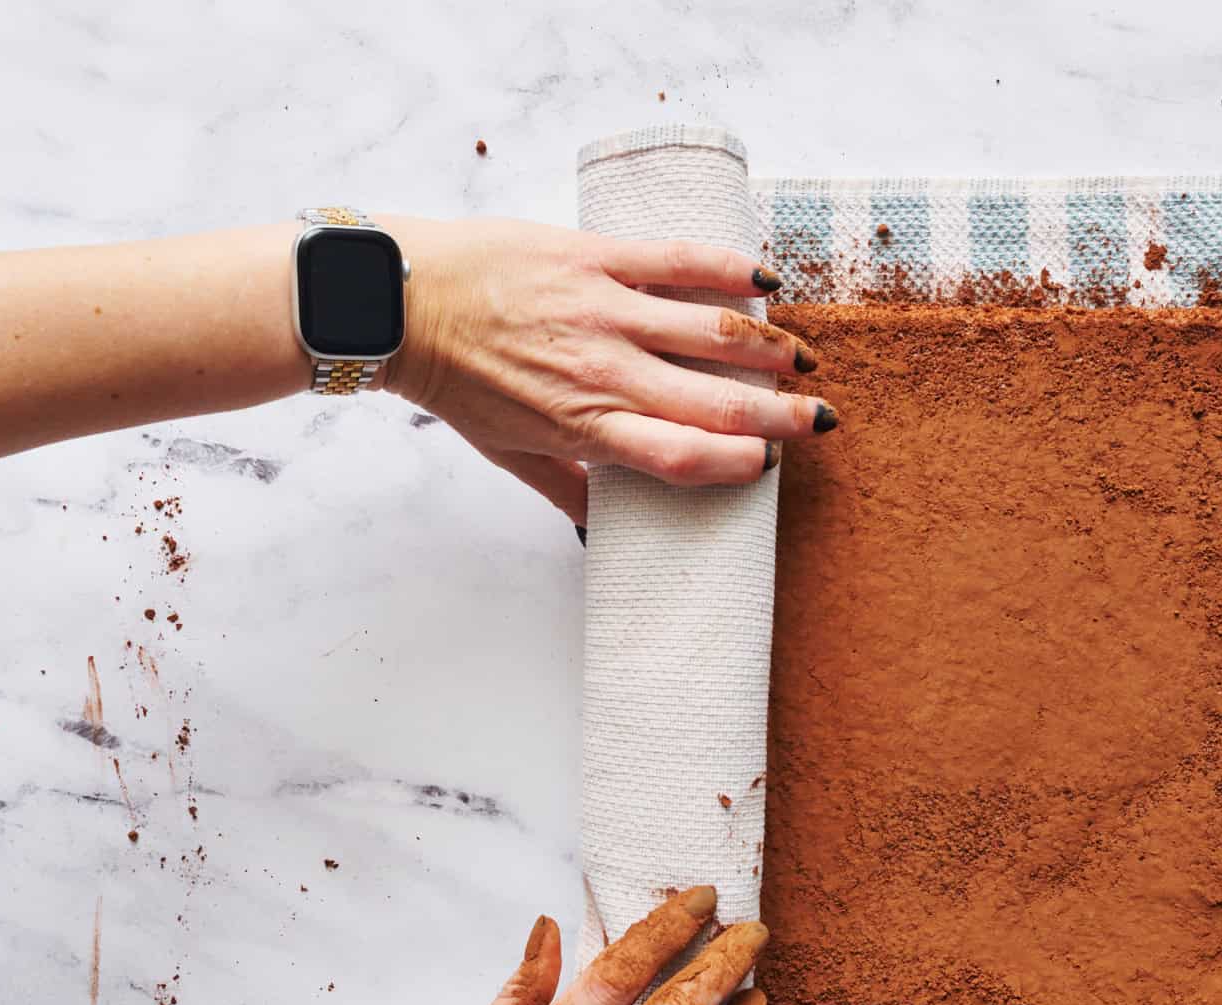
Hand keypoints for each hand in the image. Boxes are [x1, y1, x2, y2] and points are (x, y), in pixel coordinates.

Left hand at [379, 216, 834, 524]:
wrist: (400, 302)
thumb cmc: (454, 381)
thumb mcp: (508, 456)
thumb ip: (566, 490)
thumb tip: (602, 529)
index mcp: (586, 428)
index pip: (684, 457)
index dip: (738, 464)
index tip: (768, 465)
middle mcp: (604, 373)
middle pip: (716, 403)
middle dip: (782, 414)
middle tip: (821, 419)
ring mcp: (603, 311)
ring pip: (714, 333)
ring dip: (772, 348)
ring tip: (804, 359)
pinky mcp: (594, 257)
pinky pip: (678, 261)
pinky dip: (731, 268)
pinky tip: (767, 278)